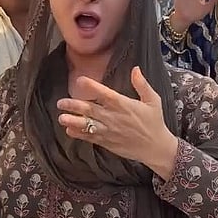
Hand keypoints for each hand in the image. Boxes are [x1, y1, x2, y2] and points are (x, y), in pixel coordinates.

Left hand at [57, 67, 177, 180]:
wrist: (156, 148)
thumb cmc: (154, 121)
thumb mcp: (153, 100)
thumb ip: (142, 84)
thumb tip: (136, 68)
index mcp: (123, 104)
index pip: (104, 94)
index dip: (92, 87)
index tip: (80, 81)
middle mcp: (113, 117)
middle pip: (90, 110)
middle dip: (74, 105)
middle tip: (61, 102)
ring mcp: (109, 131)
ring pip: (88, 125)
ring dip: (74, 121)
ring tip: (61, 118)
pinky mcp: (107, 142)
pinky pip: (90, 138)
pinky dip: (79, 134)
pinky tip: (69, 130)